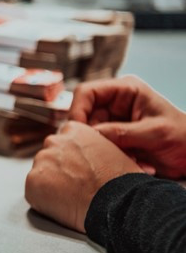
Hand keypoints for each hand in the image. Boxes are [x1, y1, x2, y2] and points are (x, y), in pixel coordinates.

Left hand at [25, 121, 142, 232]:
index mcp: (74, 130)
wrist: (116, 204)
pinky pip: (33, 191)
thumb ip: (93, 148)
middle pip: (49, 156)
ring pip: (40, 173)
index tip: (78, 169)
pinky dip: (43, 200)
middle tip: (74, 186)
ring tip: (70, 197)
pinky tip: (61, 205)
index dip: (71, 158)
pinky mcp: (32, 181)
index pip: (63, 141)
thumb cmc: (121, 182)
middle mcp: (54, 141)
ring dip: (50, 184)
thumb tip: (89, 156)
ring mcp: (41, 161)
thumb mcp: (113, 151)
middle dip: (58, 169)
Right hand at [70, 75, 185, 178]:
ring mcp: (113, 121)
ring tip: (128, 158)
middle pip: (84, 115)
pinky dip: (109, 157)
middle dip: (92, 136)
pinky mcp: (114, 139)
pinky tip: (132, 162)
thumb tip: (89, 134)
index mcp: (125, 90)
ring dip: (103, 149)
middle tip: (103, 152)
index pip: (86, 93)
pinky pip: (99, 147)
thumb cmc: (183, 137)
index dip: (77, 110)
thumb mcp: (154, 132)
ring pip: (90, 134)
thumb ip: (121, 132)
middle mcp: (115, 103)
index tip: (78, 132)